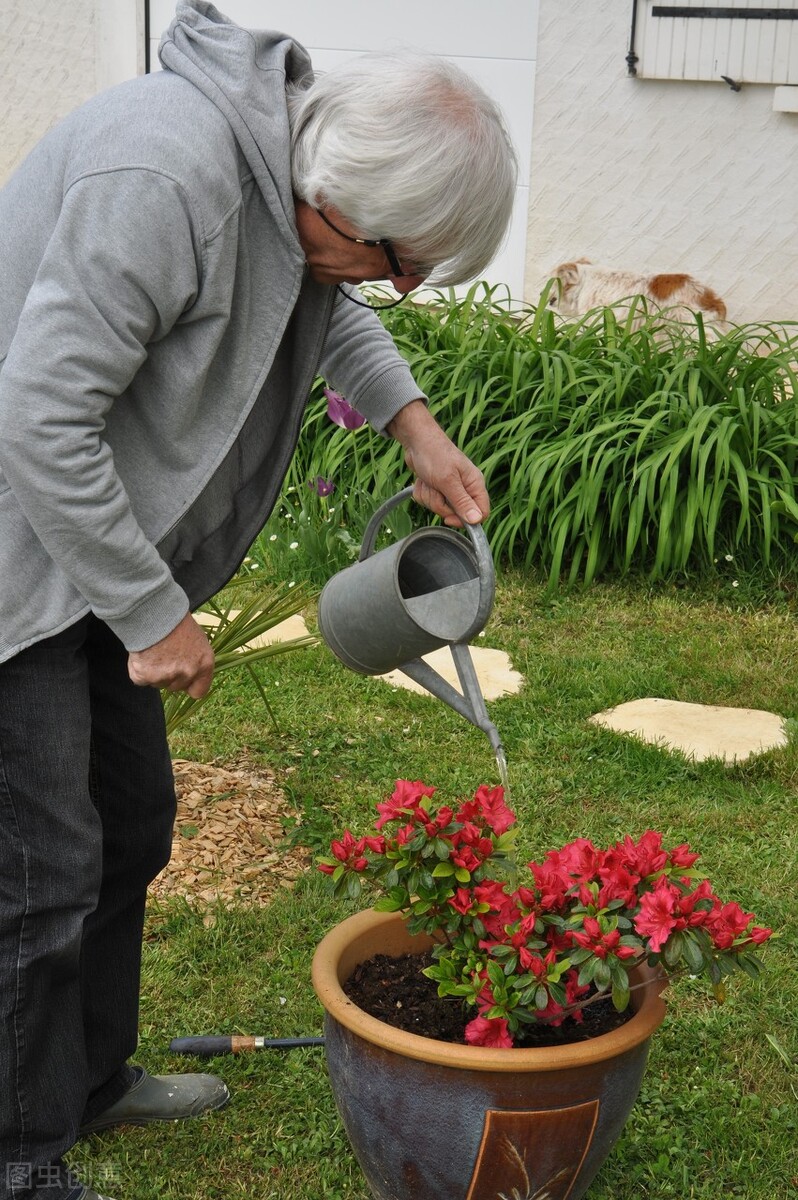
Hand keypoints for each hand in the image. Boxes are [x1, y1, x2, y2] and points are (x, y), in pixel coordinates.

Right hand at [128, 613, 214, 697]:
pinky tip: (141, 654)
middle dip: (169, 675)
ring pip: (158, 683)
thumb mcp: (196, 639)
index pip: (199, 691)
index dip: (189, 686)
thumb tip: (190, 669)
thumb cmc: (176, 621)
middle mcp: (187, 673)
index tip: (183, 679)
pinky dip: (138, 669)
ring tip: (153, 650)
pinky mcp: (145, 676)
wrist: (154, 612)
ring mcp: (166, 677)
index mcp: (204, 664)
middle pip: (176, 687)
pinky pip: (140, 679)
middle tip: (163, 655)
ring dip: (153, 671)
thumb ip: (194, 660)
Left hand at [387, 401, 489, 526]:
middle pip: (456, 514)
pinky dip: (422, 493)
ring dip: (429, 496)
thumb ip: (462, 502)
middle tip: (436, 487)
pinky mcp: (437, 489)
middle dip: (440, 504)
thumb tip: (476, 520)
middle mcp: (465, 488)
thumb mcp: (448, 480)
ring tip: (429, 480)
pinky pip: (429, 502)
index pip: (481, 513)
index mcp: (475, 484)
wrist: (416, 440)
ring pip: (439, 508)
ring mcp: (450, 489)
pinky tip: (423, 480)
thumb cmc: (434, 454)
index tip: (449, 518)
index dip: (465, 520)